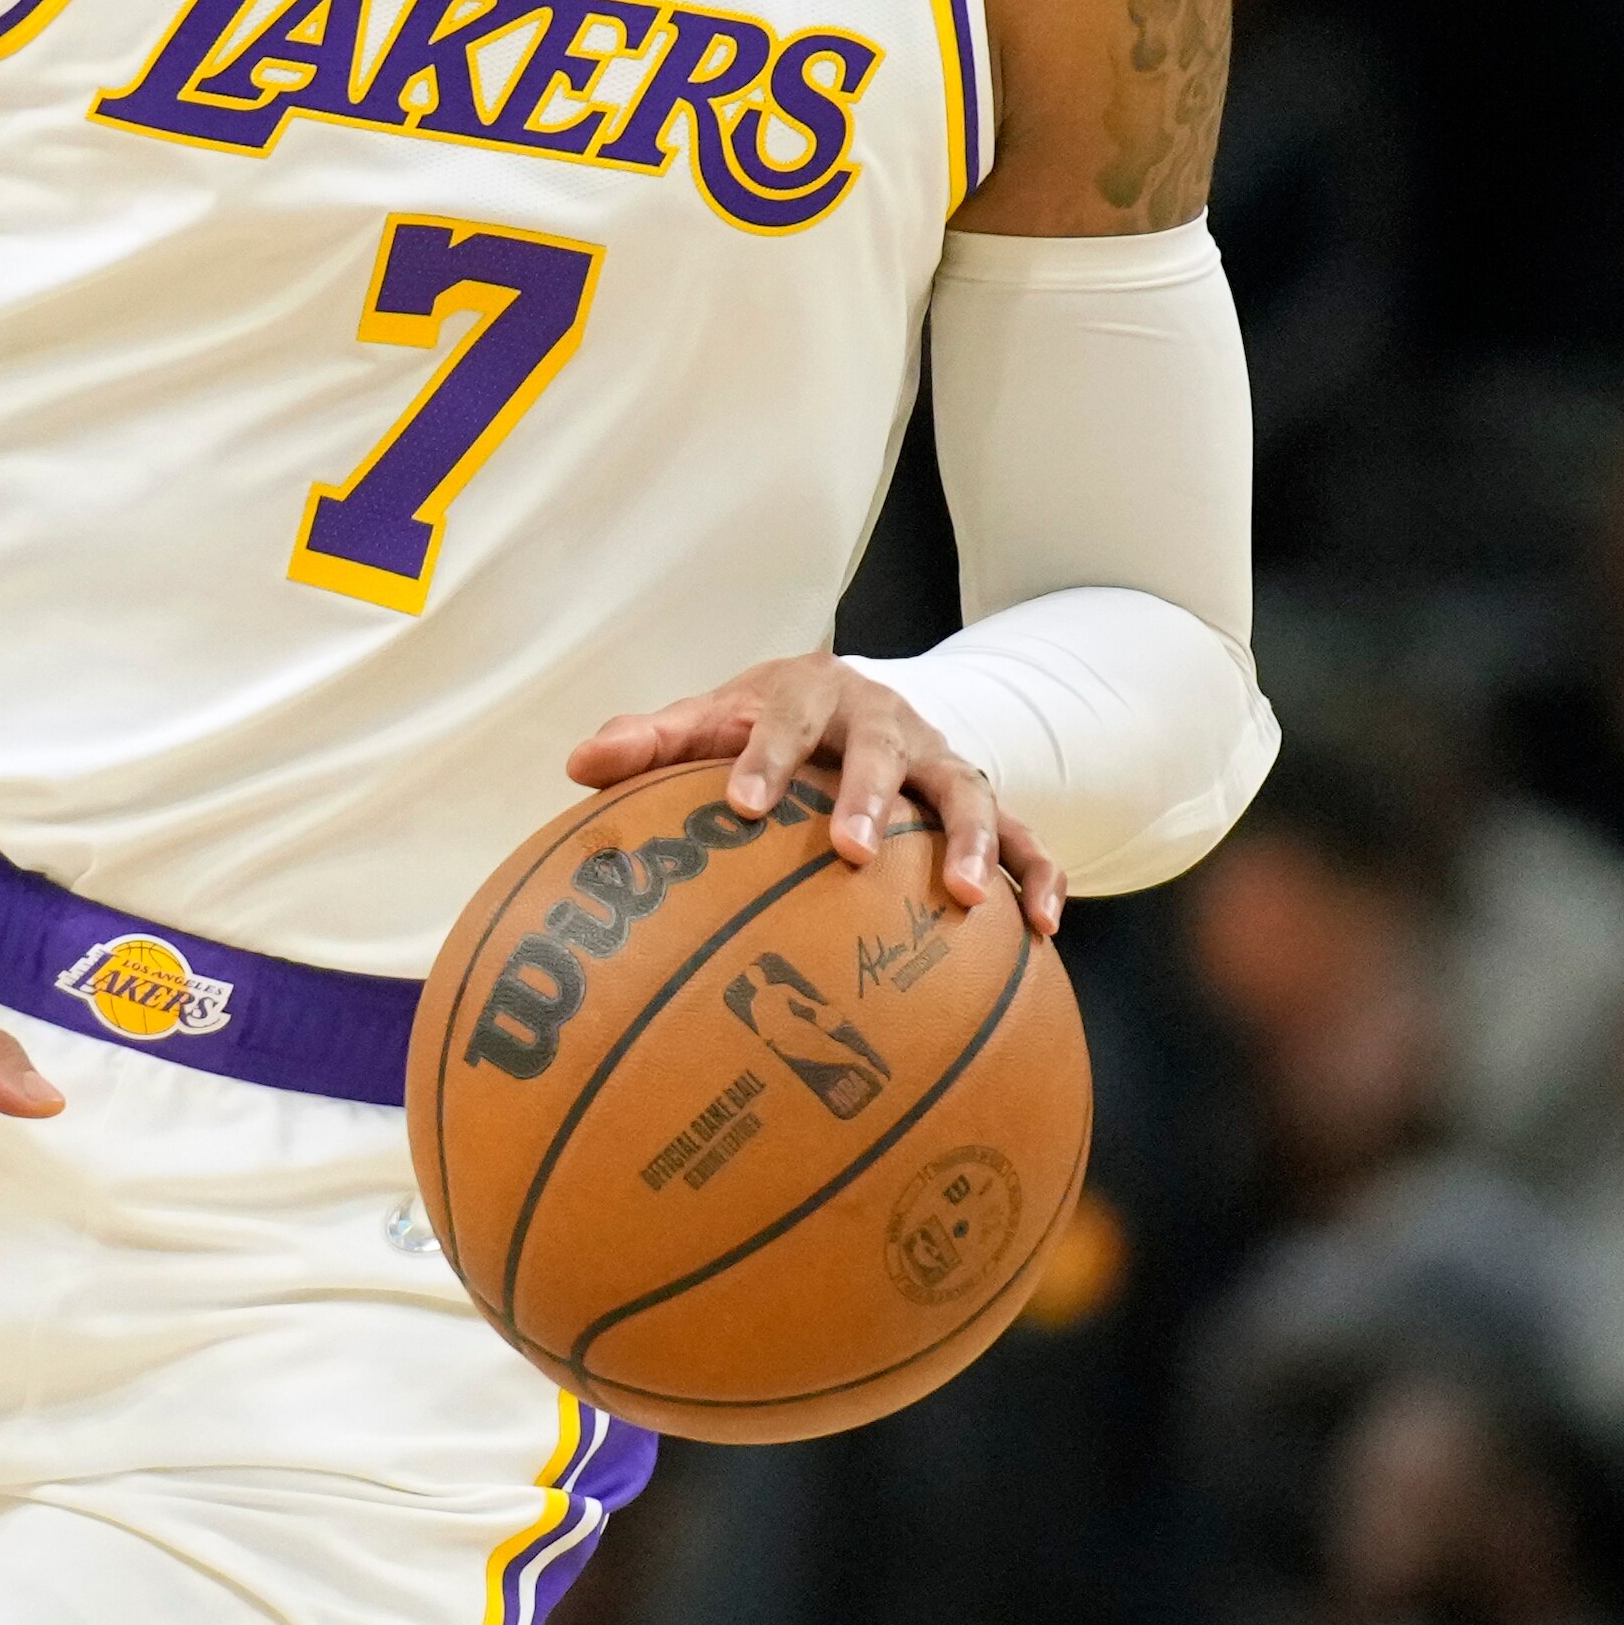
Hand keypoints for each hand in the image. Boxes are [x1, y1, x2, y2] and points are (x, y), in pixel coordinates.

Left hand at [566, 654, 1065, 932]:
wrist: (856, 702)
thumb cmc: (767, 725)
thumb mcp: (713, 720)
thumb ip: (655, 742)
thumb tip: (579, 765)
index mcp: (811, 693)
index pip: (784, 714)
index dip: (765, 758)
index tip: (740, 808)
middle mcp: (886, 721)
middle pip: (884, 749)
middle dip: (871, 798)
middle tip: (851, 852)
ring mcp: (939, 762)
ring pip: (967, 793)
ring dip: (969, 842)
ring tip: (964, 899)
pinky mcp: (982, 803)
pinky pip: (1025, 837)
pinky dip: (1038, 875)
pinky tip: (1043, 931)